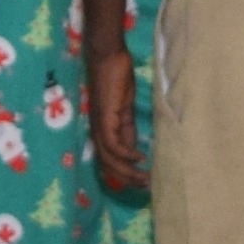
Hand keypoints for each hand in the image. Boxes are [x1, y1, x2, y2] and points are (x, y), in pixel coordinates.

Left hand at [84, 40, 144, 198]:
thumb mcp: (124, 110)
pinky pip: (113, 145)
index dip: (123, 173)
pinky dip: (127, 155)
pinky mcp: (105, 118)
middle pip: (108, 164)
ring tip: (144, 178)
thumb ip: (127, 130)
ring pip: (109, 159)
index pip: (109, 159)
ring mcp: (100, 125)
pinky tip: (140, 158)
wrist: (108, 57)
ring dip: (127, 171)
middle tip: (145, 186)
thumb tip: (134, 151)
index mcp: (102, 129)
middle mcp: (97, 130)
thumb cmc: (116, 78)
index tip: (141, 181)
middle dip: (126, 178)